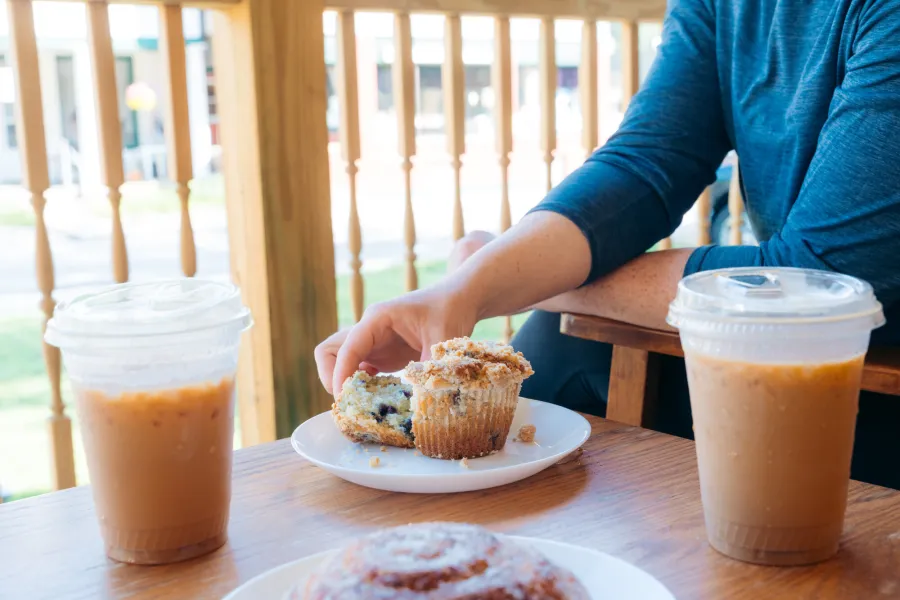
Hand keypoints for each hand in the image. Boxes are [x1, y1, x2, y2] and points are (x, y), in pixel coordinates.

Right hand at [315, 286, 478, 395]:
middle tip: (349, 402)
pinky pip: (357, 372)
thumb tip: (421, 400)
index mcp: (377, 318)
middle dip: (331, 378)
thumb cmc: (450, 309)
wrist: (460, 300)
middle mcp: (369, 330)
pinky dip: (360, 388)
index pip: (347, 346)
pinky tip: (378, 400)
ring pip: (340, 362)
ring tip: (362, 404)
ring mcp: (373, 344)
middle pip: (329, 352)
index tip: (344, 398)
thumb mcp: (443, 337)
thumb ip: (430, 366)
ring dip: (344, 384)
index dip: (340, 373)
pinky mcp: (381, 356)